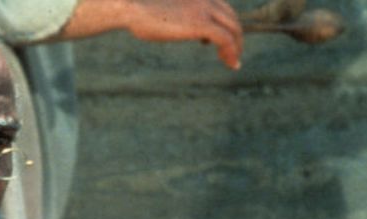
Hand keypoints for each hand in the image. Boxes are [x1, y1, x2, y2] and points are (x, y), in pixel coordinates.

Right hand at [62, 0, 243, 69]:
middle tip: (232, 55)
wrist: (130, 6)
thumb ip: (171, 16)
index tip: (215, 42)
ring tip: (233, 63)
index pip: (221, 7)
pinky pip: (226, 39)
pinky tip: (230, 64)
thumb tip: (170, 25)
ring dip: (236, 47)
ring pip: (233, 29)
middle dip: (235, 36)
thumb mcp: (159, 11)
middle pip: (231, 18)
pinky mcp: (201, 23)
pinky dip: (232, 52)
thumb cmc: (135, 9)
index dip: (224, 24)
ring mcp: (204, 10)